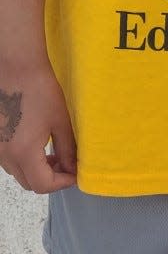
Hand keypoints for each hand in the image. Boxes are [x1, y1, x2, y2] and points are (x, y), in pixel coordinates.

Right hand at [0, 65, 76, 192]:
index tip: (75, 174)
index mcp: (23, 153)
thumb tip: (74, 167)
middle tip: (68, 164)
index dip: (62, 183)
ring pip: (18, 173)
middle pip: (29, 183)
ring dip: (37, 170)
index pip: (43, 185)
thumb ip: (67, 149)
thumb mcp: (60, 121)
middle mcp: (6, 156)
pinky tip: (39, 145)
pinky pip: (10, 161)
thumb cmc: (39, 90)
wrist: (16, 68)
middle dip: (51, 179)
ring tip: (55, 154)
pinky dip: (26, 160)